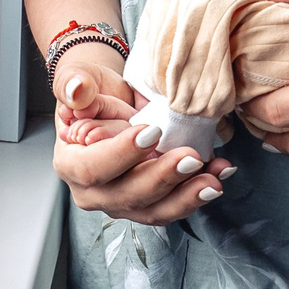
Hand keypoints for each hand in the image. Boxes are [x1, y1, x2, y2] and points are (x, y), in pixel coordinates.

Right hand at [50, 50, 232, 222]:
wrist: (112, 102)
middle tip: (191, 158)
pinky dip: (197, 194)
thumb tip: (77, 91)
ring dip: (186, 196)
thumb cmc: (94, 93)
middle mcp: (94, 192)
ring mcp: (122, 202)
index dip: (121, 154)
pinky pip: (172, 206)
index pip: (93, 168)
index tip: (151, 132)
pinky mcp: (148, 203)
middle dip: (162, 178)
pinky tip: (218, 175)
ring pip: (153, 210)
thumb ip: (74, 83)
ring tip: (212, 178)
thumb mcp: (79, 79)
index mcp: (70, 164)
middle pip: (127, 195)